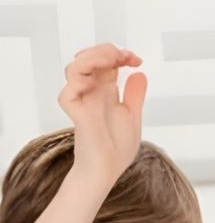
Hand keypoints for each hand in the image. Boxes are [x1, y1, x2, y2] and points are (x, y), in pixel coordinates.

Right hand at [58, 43, 147, 183]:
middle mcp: (91, 92)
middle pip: (90, 58)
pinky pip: (67, 92)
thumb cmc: (116, 149)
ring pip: (75, 67)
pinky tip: (97, 82)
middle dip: (108, 52)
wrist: (107, 170)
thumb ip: (135, 96)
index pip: (106, 62)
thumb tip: (140, 73)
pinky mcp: (75, 113)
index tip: (137, 60)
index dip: (120, 55)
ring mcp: (81, 101)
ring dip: (94, 59)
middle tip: (126, 56)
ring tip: (113, 61)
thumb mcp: (132, 118)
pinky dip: (79, 82)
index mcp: (105, 91)